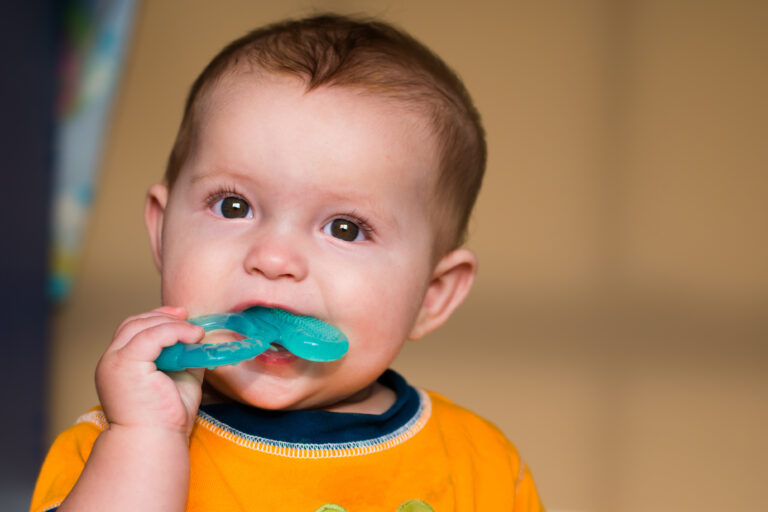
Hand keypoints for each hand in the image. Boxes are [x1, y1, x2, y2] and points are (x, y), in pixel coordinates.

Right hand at [96, 306, 205, 435]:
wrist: (156, 441)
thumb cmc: (167, 417)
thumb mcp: (180, 377)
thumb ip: (184, 356)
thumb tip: (199, 338)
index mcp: (119, 365)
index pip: (132, 330)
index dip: (156, 318)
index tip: (181, 316)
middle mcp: (110, 361)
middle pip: (133, 324)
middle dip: (161, 315)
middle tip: (187, 316)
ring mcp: (114, 361)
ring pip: (141, 326)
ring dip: (172, 324)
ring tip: (195, 332)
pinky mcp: (125, 364)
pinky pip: (151, 336)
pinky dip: (174, 331)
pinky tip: (192, 336)